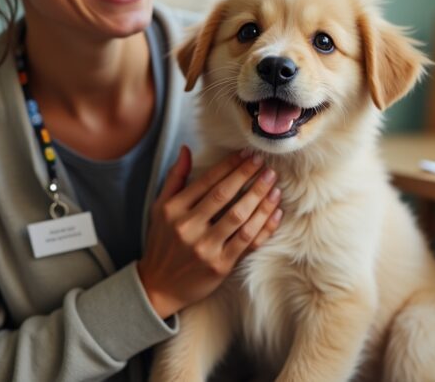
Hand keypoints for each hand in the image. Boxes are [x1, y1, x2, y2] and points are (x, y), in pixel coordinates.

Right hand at [137, 146, 282, 318]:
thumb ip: (175, 178)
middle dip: (248, 176)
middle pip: (225, 195)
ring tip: (274, 184)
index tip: (247, 154)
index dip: (230, 165)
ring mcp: (205, 248)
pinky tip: (276, 211)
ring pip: (240, 217)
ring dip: (260, 198)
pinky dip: (265, 225)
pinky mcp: (221, 266)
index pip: (207, 181)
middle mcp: (188, 227)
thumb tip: (187, 149)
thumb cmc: (162, 242)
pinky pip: (248, 241)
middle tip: (265, 163)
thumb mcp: (160, 208)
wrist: (158, 285)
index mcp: (173, 209)